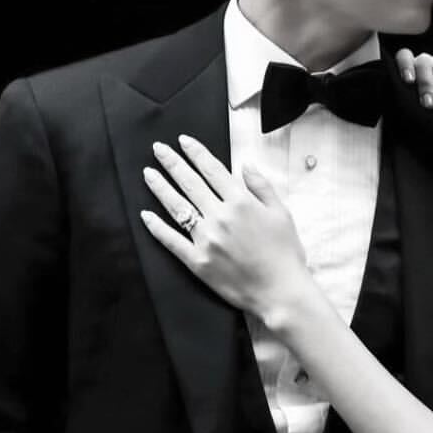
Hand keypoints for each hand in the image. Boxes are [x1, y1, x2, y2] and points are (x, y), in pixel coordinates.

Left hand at [140, 135, 318, 325]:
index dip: (196, 153)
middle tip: (158, 148)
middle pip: (190, 183)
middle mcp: (220, 216)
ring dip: (160, 188)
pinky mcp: (197, 261)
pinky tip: (146, 214)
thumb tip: (245, 164)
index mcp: (241, 202)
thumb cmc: (285, 252)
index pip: (212, 169)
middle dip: (172, 163)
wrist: (280, 291)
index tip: (183, 141)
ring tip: (148, 173)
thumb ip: (261, 186)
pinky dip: (157, 227)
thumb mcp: (281, 213)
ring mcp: (206, 239)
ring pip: (177, 207)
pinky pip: (172, 241)